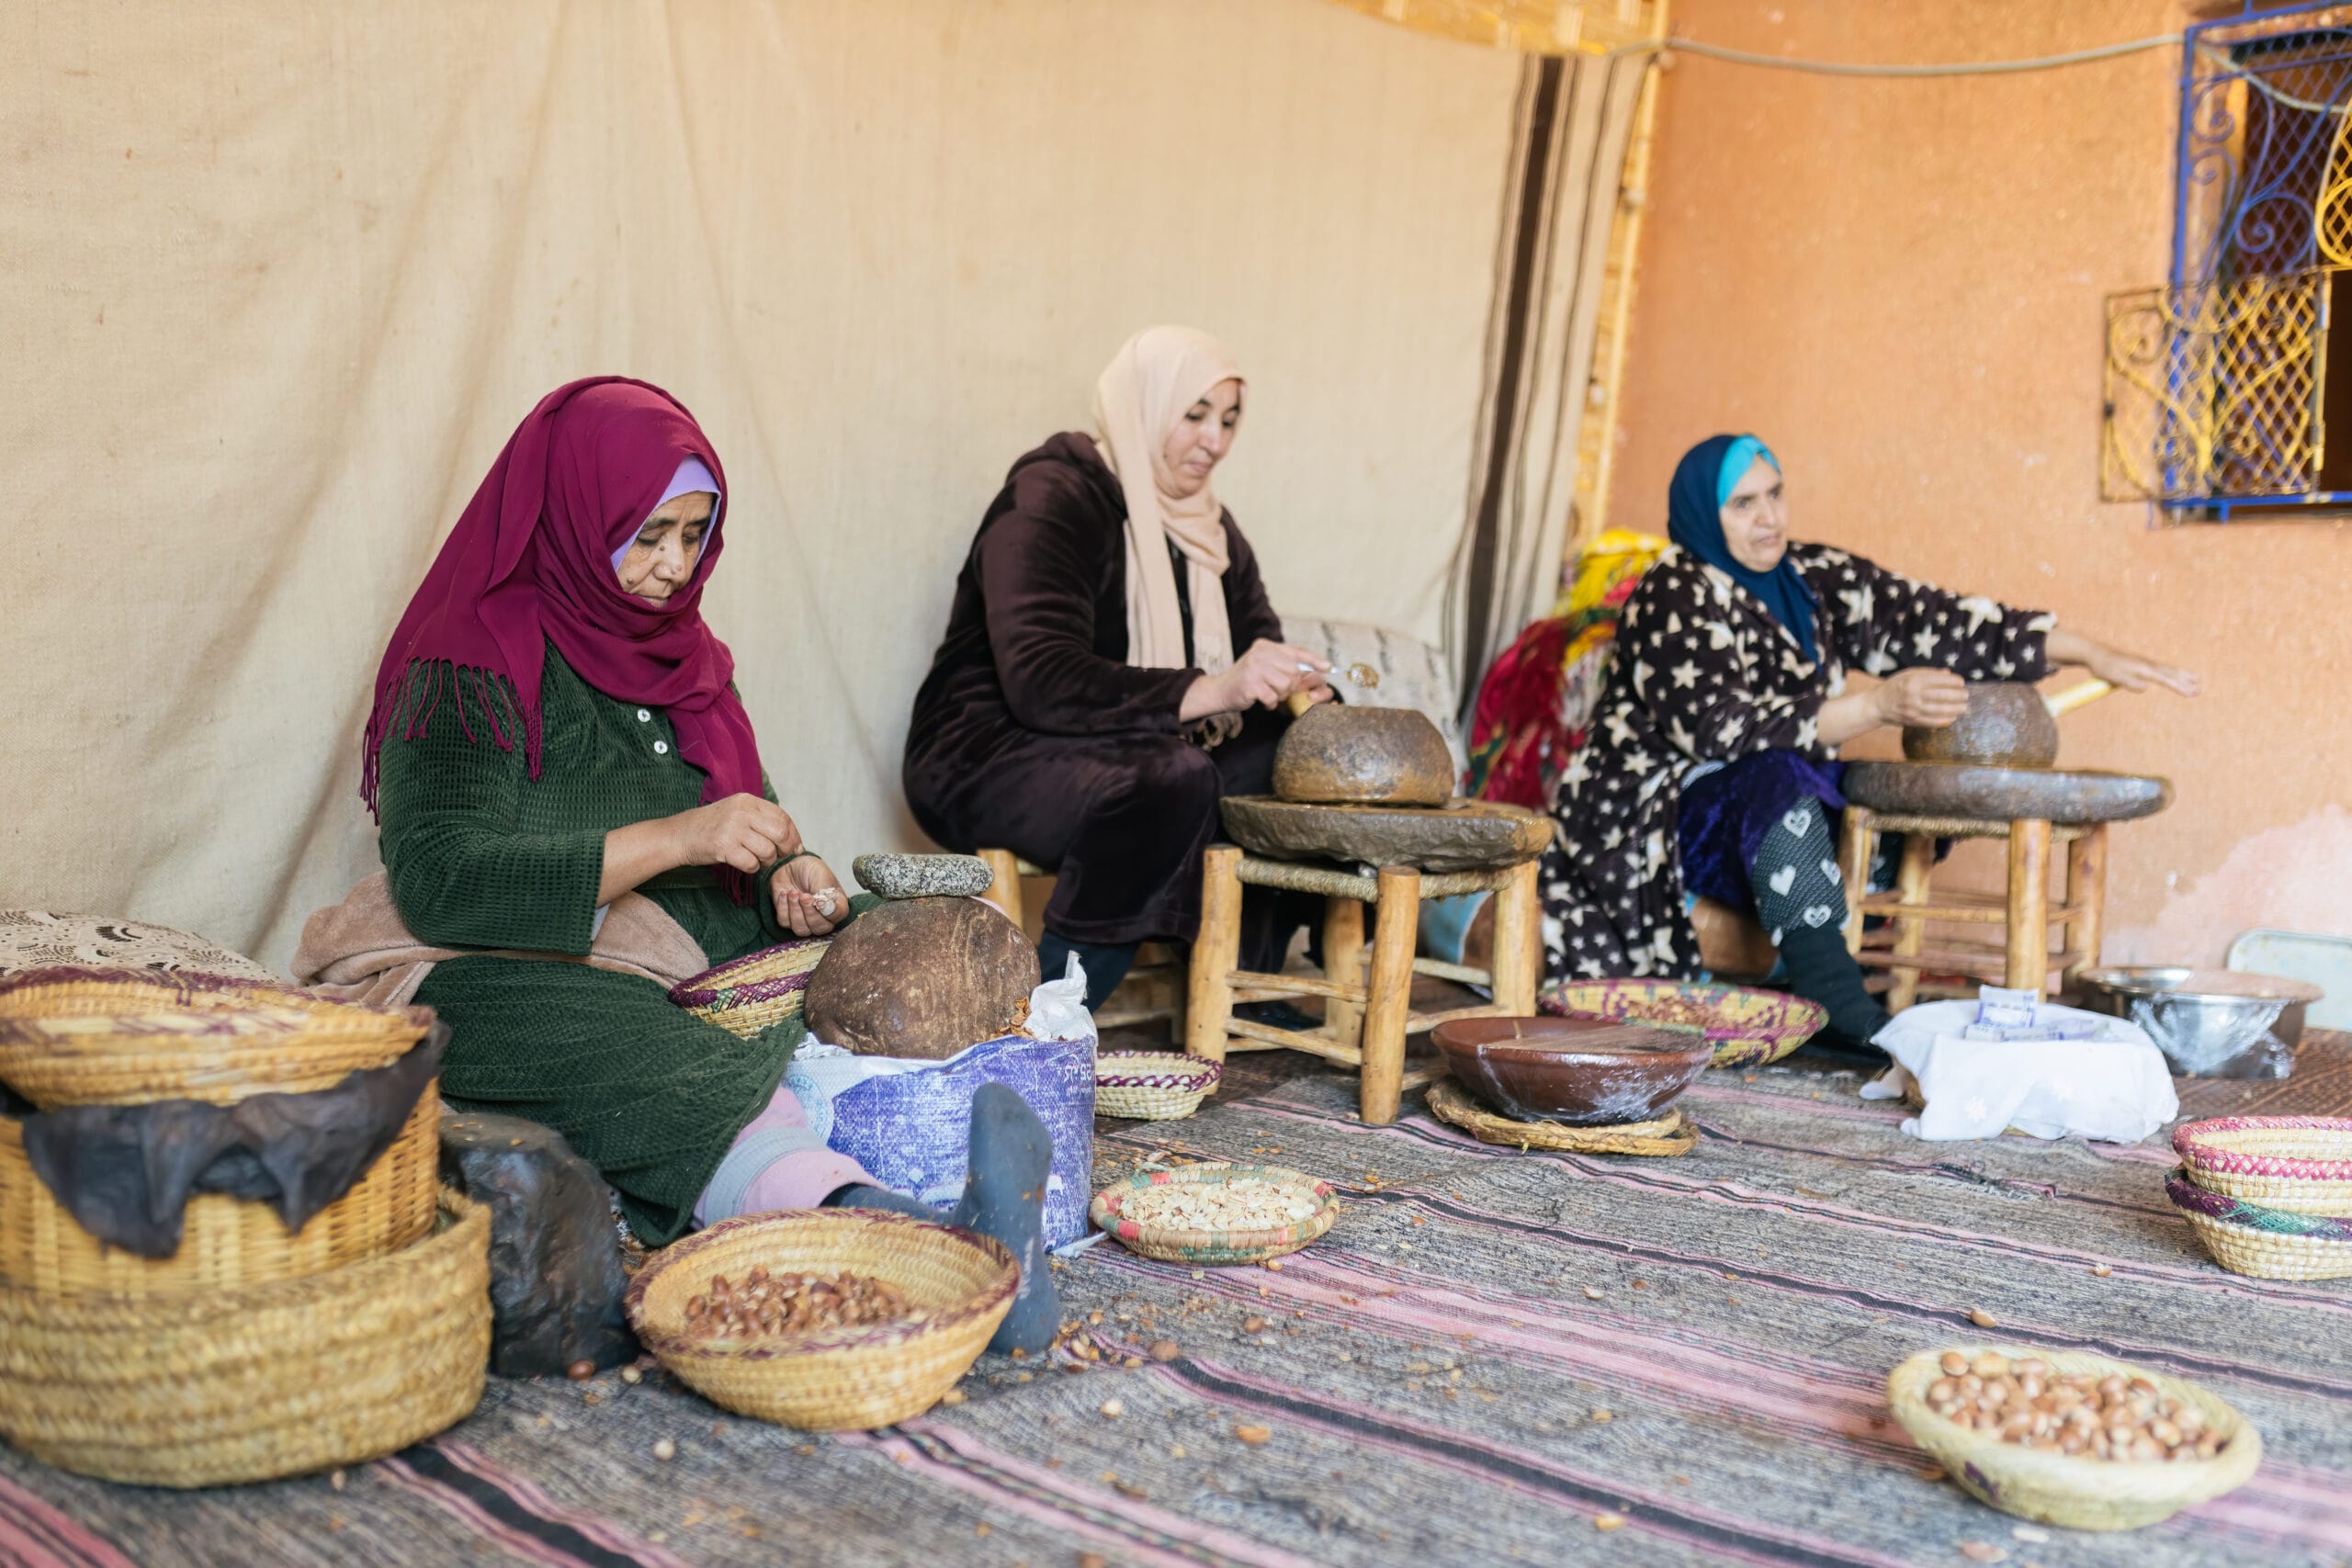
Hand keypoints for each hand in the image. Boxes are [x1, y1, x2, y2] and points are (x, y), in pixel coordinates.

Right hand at [668, 793, 802, 875]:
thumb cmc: (711, 826)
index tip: (794, 847)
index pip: (782, 817)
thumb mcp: (736, 811)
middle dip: (785, 849)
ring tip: (758, 860)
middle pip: (780, 833)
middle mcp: (741, 812)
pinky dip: (752, 868)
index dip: (793, 835)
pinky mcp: (723, 847)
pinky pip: (751, 863)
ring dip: (766, 861)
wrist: (680, 835)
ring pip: (767, 850)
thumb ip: (761, 819)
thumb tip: (792, 837)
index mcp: (747, 801)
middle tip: (779, 856)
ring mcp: (732, 829)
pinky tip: (745, 864)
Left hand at [773, 854, 847, 936]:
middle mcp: (823, 916)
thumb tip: (825, 907)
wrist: (790, 866)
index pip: (839, 916)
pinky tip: (784, 893)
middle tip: (804, 895)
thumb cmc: (810, 870)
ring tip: (793, 892)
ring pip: (801, 929)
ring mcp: (805, 920)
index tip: (819, 901)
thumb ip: (824, 892)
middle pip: (819, 928)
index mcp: (836, 904)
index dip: (829, 912)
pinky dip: (783, 907)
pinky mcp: (788, 919)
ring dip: (795, 910)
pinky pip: (785, 922)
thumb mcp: (821, 876)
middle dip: (809, 912)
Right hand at [1180, 639, 1330, 719]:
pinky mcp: (1250, 682)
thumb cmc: (1249, 683)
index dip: (1314, 660)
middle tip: (1280, 691)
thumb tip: (1319, 676)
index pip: (1297, 651)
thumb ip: (1290, 671)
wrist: (1220, 691)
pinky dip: (1270, 703)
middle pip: (1294, 671)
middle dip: (1291, 686)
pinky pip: (1272, 697)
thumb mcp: (1269, 671)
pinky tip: (1262, 700)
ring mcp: (1254, 666)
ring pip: (1285, 684)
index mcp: (1267, 646)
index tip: (1328, 667)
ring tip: (1269, 694)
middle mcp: (1261, 652)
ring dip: (1280, 695)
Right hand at [1872, 667, 1971, 728]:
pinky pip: (1932, 722)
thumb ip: (1928, 673)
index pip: (1939, 680)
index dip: (1954, 682)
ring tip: (1964, 707)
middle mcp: (1913, 694)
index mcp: (1913, 680)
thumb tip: (1948, 674)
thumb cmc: (1894, 686)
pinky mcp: (1912, 720)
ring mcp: (1912, 709)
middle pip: (1942, 695)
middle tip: (1966, 695)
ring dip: (1955, 709)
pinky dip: (1944, 720)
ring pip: (1939, 709)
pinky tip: (1953, 718)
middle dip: (1958, 695)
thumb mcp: (1908, 674)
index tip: (1961, 683)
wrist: (1877, 704)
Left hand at [2083, 644, 2200, 698]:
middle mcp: (2147, 664)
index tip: (2190, 693)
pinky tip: (2176, 675)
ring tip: (2196, 680)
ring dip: (2182, 675)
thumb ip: (2129, 683)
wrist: (2096, 654)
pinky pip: (2162, 669)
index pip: (2165, 679)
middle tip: (2199, 690)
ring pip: (2168, 669)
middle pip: (2171, 673)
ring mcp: (2145, 663)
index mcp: (2143, 668)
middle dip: (2185, 682)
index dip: (2178, 687)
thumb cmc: (2104, 667)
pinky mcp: (2142, 664)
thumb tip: (2144, 688)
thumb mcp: (2114, 677)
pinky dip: (2173, 672)